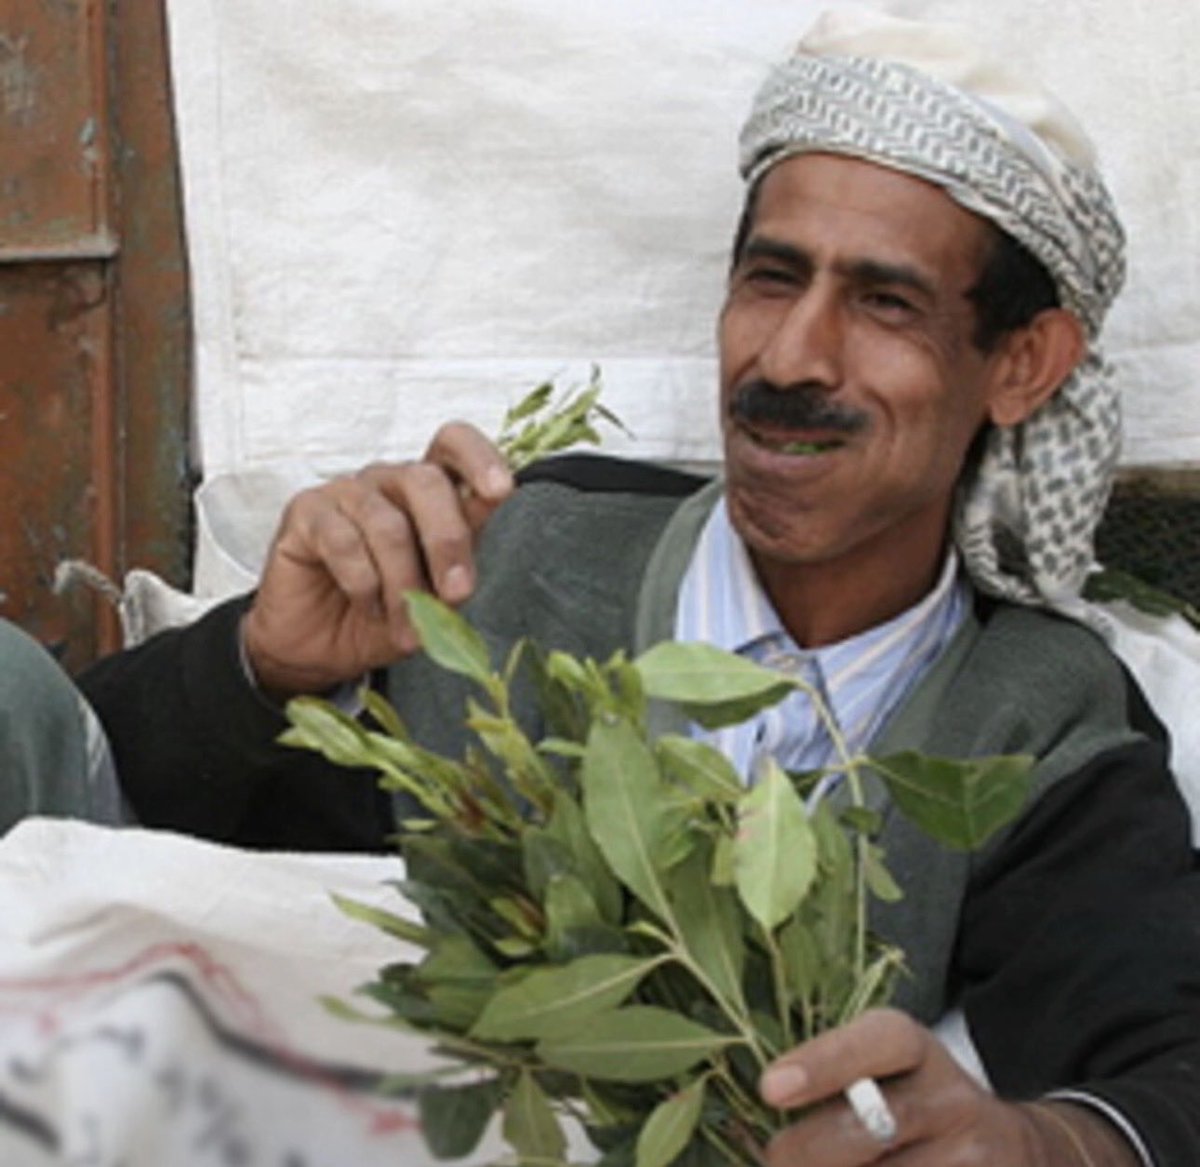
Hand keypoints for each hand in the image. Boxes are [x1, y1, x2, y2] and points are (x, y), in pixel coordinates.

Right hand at [242, 422, 513, 696]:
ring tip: (406, 630)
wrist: (322, 647)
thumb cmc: (384, 614)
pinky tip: (367, 606)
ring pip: (388, 523)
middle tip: (457, 594)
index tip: (501, 491)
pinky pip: (343, 541)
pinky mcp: (306, 512)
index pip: (454, 445)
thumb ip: (460, 562)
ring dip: (402, 585)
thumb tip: (482, 533)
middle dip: (448, 541)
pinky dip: (363, 583)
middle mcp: (390, 482)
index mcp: (430, 492)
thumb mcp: (434, 597)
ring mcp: (346, 492)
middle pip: (426, 480)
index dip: (480, 458)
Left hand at [758, 1008, 1137, 1164]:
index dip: (823, 1063)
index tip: (770, 1088)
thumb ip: (834, 1085)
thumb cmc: (913, 1106)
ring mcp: (973, 1159)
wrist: (1018, 1152)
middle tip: (775, 1158)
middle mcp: (950, 1100)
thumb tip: (765, 1109)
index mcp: (915, 1049)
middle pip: (867, 1128)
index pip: (875, 1043)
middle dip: (803, 1151)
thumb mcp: (884, 1072)